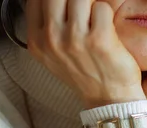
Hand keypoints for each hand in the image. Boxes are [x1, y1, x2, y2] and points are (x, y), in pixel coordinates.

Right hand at [26, 0, 145, 107]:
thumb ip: (47, 28)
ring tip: (97, 23)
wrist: (110, 99)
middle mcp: (52, 40)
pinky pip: (102, 8)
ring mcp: (75, 40)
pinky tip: (108, 30)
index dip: (57, 2)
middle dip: (74, 1)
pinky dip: (107, 14)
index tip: (68, 8)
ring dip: (92, 7)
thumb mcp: (54, 55)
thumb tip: (51, 3)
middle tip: (84, 13)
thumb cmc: (87, 75)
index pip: (37, 1)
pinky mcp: (99, 40)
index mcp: (37, 42)